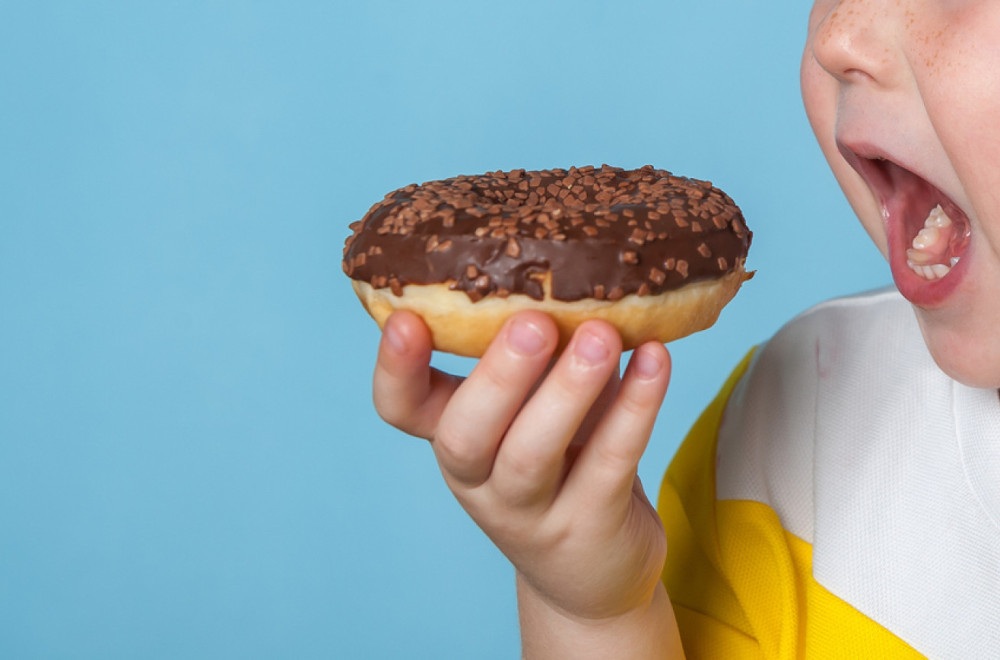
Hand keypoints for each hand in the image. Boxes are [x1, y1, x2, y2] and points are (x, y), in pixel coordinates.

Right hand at [372, 309, 671, 624]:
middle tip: (532, 323)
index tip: (407, 317)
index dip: (395, 369)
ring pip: (532, 455)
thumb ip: (536, 352)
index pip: (400, 410)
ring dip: (568, 391)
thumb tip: (566, 256)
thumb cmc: (562, 463)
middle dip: (496, 377)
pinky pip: (609, 465)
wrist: (594, 572)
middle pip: (464, 437)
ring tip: (603, 336)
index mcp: (456, 438)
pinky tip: (657, 361)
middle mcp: (478, 481)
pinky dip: (634, 409)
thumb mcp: (534, 409)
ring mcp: (529, 513)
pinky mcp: (588, 529)